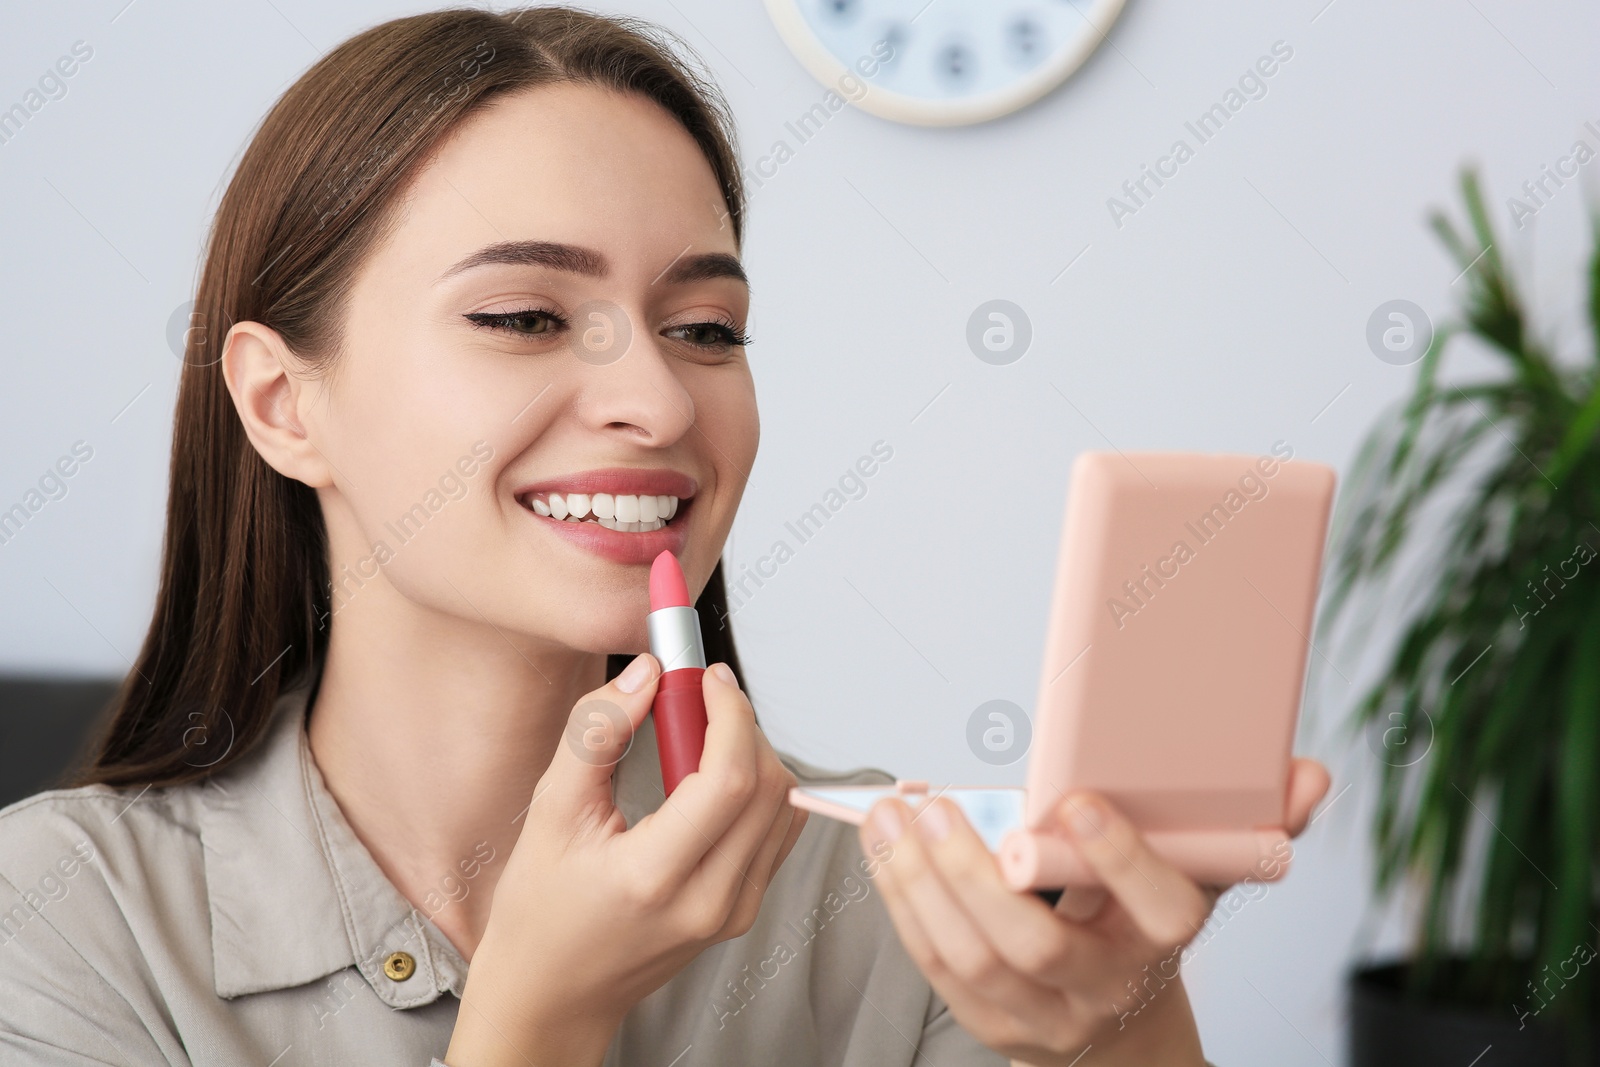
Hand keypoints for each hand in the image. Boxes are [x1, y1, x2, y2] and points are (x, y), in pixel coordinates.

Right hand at [446, 654, 807, 1066]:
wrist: (553, 994)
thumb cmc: (541, 914)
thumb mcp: (550, 813)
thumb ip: (596, 734)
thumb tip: (643, 676)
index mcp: (654, 878)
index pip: (730, 779)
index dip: (729, 713)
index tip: (707, 678)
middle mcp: (708, 901)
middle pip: (767, 786)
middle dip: (739, 724)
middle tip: (696, 699)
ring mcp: (733, 912)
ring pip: (780, 805)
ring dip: (750, 752)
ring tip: (696, 738)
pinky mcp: (743, 911)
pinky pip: (774, 831)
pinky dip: (754, 788)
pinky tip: (709, 777)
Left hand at [858, 758, 1330, 1066]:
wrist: (1123, 1031)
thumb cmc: (1147, 925)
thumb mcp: (1202, 873)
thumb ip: (1248, 823)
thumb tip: (1310, 777)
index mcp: (1166, 936)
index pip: (1158, 906)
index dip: (1119, 857)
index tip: (1072, 798)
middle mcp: (1106, 983)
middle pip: (1035, 944)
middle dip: (973, 873)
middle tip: (932, 805)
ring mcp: (1043, 1013)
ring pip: (972, 957)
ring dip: (919, 883)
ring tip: (891, 817)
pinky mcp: (990, 1021)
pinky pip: (937, 966)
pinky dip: (903, 904)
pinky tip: (885, 849)